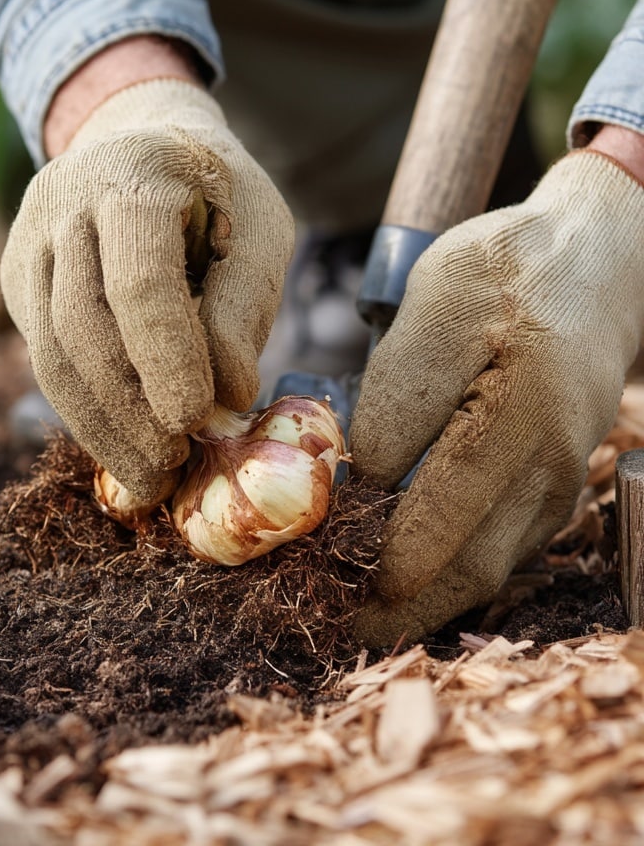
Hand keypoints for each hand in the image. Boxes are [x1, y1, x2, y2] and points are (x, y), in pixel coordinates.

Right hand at [0, 77, 294, 501]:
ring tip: (147, 475)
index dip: (165, 359)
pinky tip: (119, 442)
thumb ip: (244, 307)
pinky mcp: (16, 276)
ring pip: (50, 351)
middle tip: (170, 470)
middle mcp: (63, 202)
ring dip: (99, 426)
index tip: (194, 422)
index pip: (139, 282)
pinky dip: (82, 408)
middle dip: (127, 412)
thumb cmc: (216, 192)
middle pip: (82, 326)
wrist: (139, 142)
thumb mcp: (259, 229)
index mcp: (135, 174)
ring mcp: (28, 240)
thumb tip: (228, 397)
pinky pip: (42, 354)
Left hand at [349, 147, 643, 645]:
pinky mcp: (552, 491)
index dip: (365, 559)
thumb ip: (400, 396)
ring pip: (483, 575)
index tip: (305, 577)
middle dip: (387, 610)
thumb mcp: (437, 306)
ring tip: (345, 614)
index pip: (431, 524)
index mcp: (517, 423)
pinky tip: (395, 577)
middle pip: (462, 575)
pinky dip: (444, 578)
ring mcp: (556, 490)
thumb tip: (365, 480)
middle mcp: (547, 474)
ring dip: (414, 604)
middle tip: (320, 626)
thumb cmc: (503, 276)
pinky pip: (498, 554)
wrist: (590, 269)